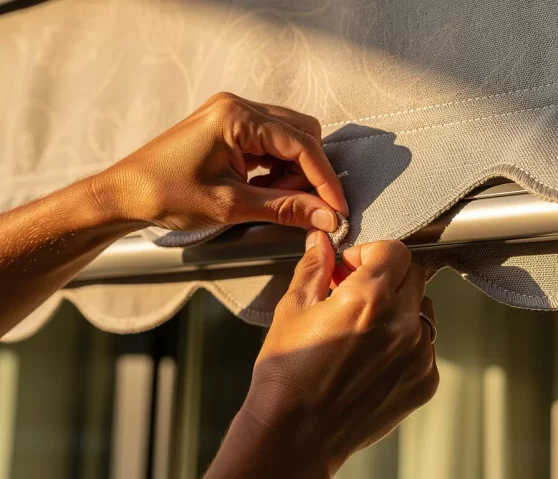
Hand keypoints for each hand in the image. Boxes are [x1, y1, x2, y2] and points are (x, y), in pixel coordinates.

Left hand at [93, 92, 347, 231]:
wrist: (122, 194)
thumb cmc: (164, 194)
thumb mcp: (231, 205)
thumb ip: (284, 208)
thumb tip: (326, 216)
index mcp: (237, 116)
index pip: (300, 143)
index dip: (324, 178)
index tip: (337, 207)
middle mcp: (238, 107)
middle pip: (300, 133)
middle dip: (310, 172)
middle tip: (308, 207)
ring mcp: (233, 115)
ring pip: (288, 139)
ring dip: (294, 172)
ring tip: (282, 201)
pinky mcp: (228, 129)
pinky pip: (269, 144)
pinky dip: (277, 169)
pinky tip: (269, 191)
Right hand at [206, 235, 438, 477]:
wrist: (296, 435)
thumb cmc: (288, 376)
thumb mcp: (293, 310)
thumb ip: (314, 268)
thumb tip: (321, 242)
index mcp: (369, 298)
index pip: (394, 250)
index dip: (370, 253)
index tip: (352, 267)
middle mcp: (402, 324)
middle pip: (413, 275)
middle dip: (387, 277)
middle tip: (356, 293)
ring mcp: (418, 355)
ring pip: (423, 311)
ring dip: (400, 309)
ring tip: (366, 328)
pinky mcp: (424, 381)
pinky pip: (425, 347)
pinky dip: (406, 344)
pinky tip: (373, 358)